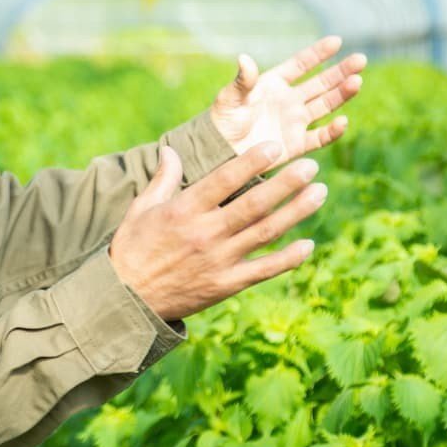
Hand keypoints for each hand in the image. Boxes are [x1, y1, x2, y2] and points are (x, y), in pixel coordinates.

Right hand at [110, 143, 324, 320]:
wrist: (127, 299)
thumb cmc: (131, 249)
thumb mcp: (140, 209)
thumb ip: (162, 179)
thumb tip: (170, 150)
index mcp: (183, 211)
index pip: (224, 180)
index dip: (251, 162)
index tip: (275, 146)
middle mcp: (204, 233)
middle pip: (254, 205)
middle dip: (286, 184)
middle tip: (311, 165)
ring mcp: (218, 260)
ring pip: (265, 232)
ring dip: (295, 212)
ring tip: (319, 192)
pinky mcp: (226, 284)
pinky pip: (263, 270)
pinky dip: (288, 259)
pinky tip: (308, 244)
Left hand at [209, 36, 365, 168]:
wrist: (219, 152)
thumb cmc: (221, 121)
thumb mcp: (229, 99)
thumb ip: (242, 81)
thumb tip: (244, 58)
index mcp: (273, 84)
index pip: (300, 65)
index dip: (318, 54)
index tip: (337, 41)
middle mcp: (288, 100)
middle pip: (320, 83)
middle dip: (340, 72)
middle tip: (360, 60)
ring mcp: (294, 122)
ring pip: (325, 105)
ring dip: (342, 95)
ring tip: (357, 83)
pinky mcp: (296, 144)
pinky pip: (319, 137)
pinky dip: (333, 131)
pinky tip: (343, 122)